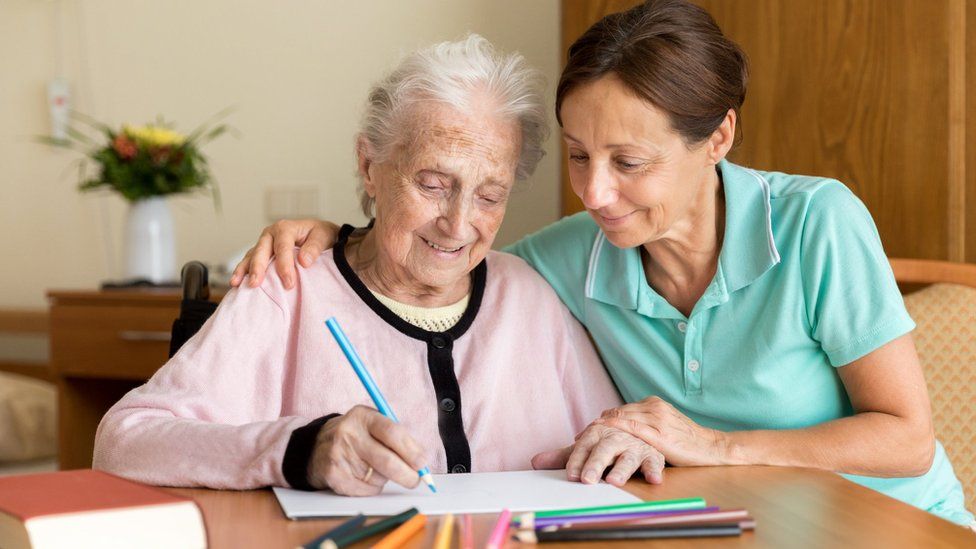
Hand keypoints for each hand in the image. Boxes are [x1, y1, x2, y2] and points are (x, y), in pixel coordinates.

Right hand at [229, 219, 339, 289]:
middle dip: (258, 268)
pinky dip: (242, 272)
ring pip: (251, 256)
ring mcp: (263, 244)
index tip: (289, 283)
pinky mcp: (260, 254)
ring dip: (243, 270)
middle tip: (255, 284)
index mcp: (285, 228)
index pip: (283, 247)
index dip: (285, 266)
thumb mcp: (322, 236)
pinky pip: (249, 262)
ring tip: (236, 283)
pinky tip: (236, 284)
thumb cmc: (320, 235)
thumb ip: (314, 248)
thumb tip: (304, 261)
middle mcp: (271, 234)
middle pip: (261, 251)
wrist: (318, 235)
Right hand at [307, 405, 426, 495]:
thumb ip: (397, 437)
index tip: (423, 462)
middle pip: (386, 460)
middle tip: (416, 480)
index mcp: (363, 416)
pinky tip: (364, 476)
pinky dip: (373, 488)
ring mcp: (339, 455)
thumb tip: (422, 462)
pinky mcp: (334, 475)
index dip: (411, 450)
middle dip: (407, 474)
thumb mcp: (372, 424)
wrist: (316, 446)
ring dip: (386, 479)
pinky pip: (365, 489)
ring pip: (378, 477)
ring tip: (376, 468)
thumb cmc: (356, 436)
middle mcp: (349, 433)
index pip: (392, 432)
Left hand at [531, 424, 665, 486]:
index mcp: (597, 434)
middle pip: (604, 450)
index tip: (571, 475)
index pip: (583, 447)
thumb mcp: (587, 449)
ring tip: (614, 480)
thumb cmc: (608, 445)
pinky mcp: (652, 454)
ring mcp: (634, 446)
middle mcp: (615, 438)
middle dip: (595, 464)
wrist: (638, 431)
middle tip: (587, 480)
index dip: (577, 461)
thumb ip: (564, 457)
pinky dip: (655, 470)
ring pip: (628, 456)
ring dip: (622, 469)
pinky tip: (654, 479)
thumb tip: (534, 462)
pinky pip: (655, 461)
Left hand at [593, 396, 730, 466]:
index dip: (601, 421)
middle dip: (597, 426)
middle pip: (617, 414)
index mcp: (653, 404)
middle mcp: (654, 407)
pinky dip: (616, 433)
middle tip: (579, 438)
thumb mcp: (664, 425)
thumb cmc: (686, 440)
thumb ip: (644, 422)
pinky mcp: (660, 435)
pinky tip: (604, 439)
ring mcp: (657, 420)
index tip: (585, 431)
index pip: (620, 410)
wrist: (712, 447)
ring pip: (622, 420)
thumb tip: (619, 425)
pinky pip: (633, 430)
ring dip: (602, 430)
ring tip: (584, 441)